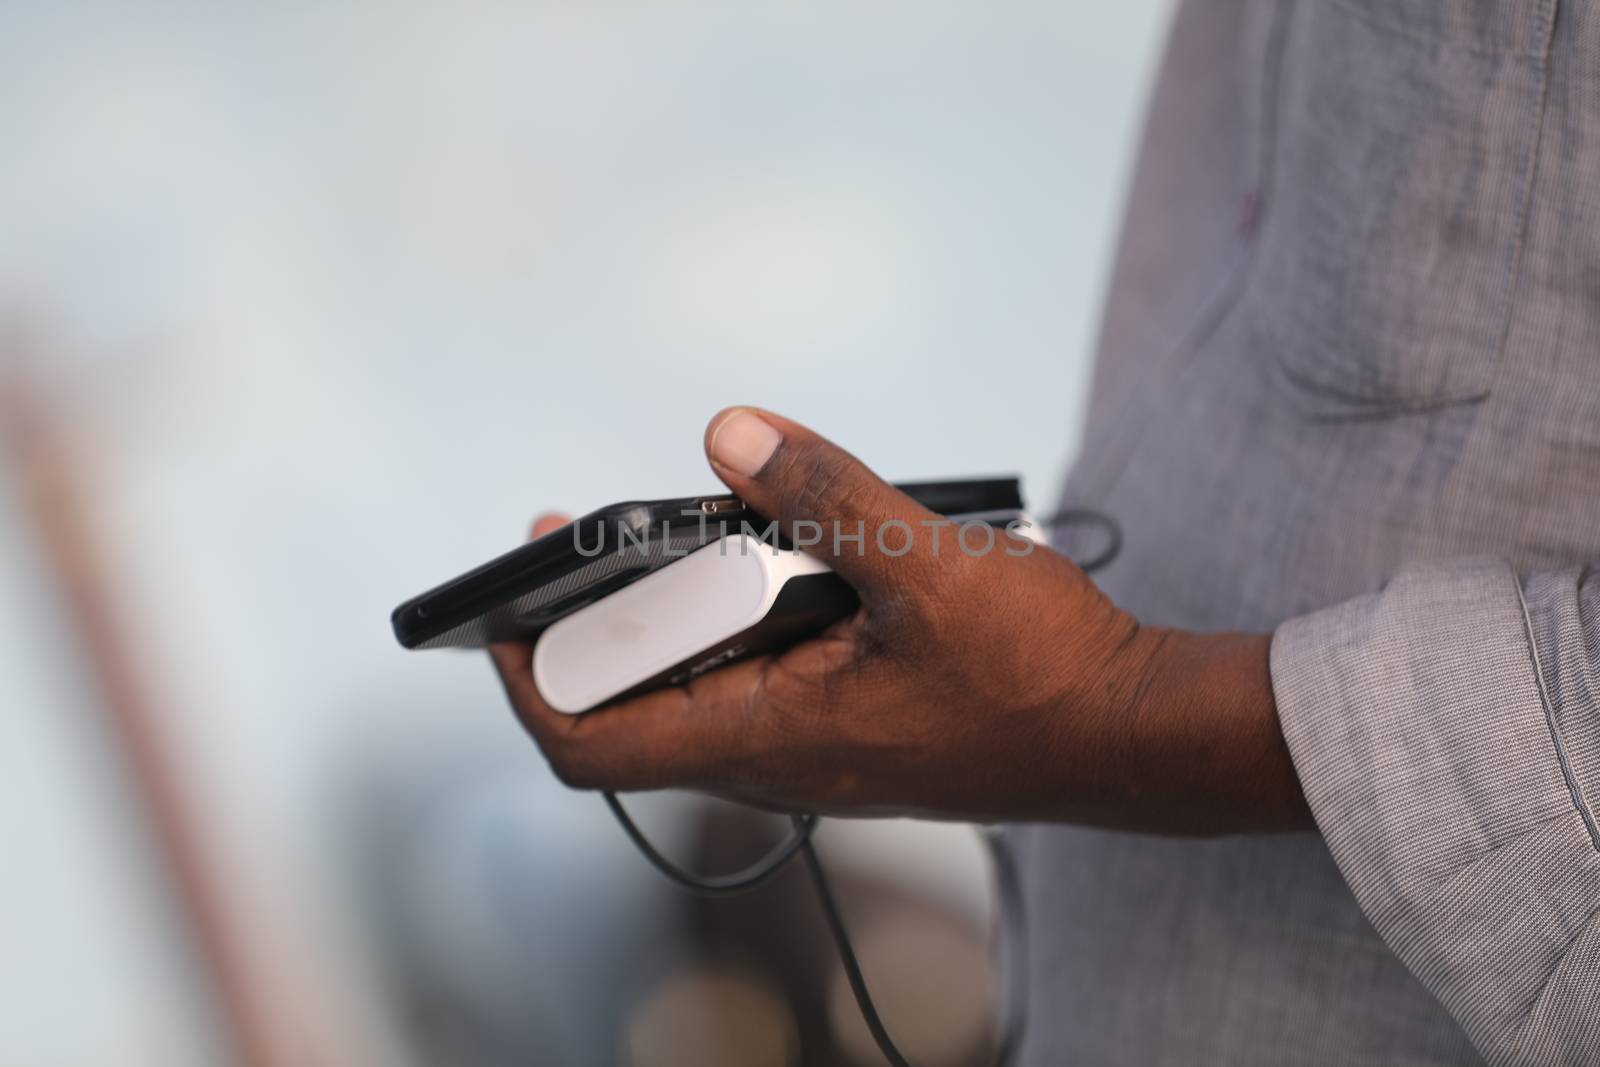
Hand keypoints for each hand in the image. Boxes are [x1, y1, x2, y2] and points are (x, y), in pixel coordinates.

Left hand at [490, 408, 1308, 832]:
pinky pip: (753, 683)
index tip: (502, 608)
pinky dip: (729, 623)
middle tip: (575, 542)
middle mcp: (775, 759)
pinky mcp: (849, 727)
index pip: (592, 745)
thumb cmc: (1043, 675)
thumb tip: (728, 431)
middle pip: (630, 712)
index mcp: (769, 738)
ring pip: (694, 693)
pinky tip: (775, 558)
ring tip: (671, 533)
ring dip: (665, 620)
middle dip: (588, 627)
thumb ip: (826, 494)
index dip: (525, 682)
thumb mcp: (928, 569)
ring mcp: (812, 748)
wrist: (1130, 733)